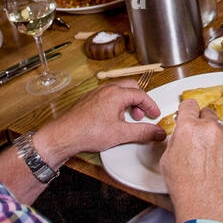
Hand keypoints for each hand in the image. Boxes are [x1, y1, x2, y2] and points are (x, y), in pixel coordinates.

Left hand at [35, 83, 162, 160]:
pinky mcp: (89, 99)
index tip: (155, 115)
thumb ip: (143, 132)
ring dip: (127, 103)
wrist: (64, 135)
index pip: (141, 95)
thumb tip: (158, 132)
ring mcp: (96, 93)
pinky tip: (113, 119)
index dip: (151, 105)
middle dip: (139, 102)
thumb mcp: (121, 134)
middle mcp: (106, 89)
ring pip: (119, 91)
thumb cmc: (88, 132)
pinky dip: (116, 104)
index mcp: (117, 94)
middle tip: (142, 115)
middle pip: (131, 88)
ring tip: (127, 119)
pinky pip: (108, 96)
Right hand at [160, 99, 222, 222]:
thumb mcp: (167, 160)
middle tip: (195, 137)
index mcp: (189, 128)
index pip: (189, 105)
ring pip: (218, 128)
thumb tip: (181, 135)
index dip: (187, 111)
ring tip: (205, 157)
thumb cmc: (186, 188)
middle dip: (201, 122)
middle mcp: (210, 129)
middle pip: (206, 113)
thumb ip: (177, 140)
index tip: (187, 114)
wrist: (207, 206)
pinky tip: (216, 163)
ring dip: (213, 136)